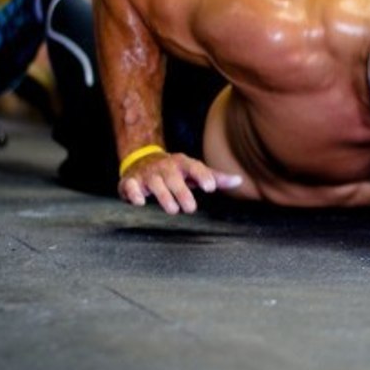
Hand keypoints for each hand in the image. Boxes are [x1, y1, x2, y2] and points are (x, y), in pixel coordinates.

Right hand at [118, 150, 242, 214]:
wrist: (142, 160)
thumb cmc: (174, 170)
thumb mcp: (193, 171)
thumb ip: (215, 177)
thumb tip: (239, 181)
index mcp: (182, 163)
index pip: (194, 167)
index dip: (203, 176)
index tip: (211, 187)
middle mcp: (165, 167)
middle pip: (174, 178)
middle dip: (182, 192)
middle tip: (191, 208)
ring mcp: (147, 174)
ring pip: (155, 183)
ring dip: (163, 196)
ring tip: (172, 209)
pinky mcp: (131, 182)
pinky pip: (130, 186)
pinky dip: (133, 193)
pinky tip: (140, 202)